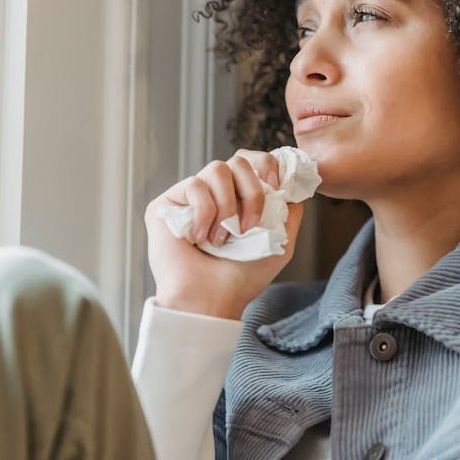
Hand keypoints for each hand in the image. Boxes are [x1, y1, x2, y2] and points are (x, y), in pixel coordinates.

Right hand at [143, 149, 304, 319]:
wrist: (212, 299)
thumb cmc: (242, 276)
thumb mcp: (281, 241)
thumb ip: (290, 210)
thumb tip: (293, 184)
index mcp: (239, 198)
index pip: (252, 160)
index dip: (266, 165)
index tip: (276, 185)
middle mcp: (214, 193)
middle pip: (239, 160)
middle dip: (252, 192)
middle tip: (249, 227)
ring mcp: (190, 197)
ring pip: (216, 168)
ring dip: (228, 205)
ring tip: (223, 238)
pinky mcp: (165, 204)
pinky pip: (193, 185)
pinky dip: (205, 213)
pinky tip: (200, 239)